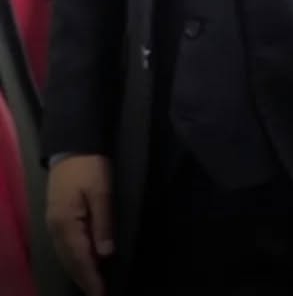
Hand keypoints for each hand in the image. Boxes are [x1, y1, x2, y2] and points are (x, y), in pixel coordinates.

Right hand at [46, 154, 113, 295]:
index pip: (80, 258)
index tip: (100, 294)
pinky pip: (64, 247)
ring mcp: (53, 224)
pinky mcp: (56, 218)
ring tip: (92, 285)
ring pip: (65, 255)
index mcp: (66, 224)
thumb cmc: (90, 168)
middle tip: (97, 295)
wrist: (72, 147)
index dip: (90, 277)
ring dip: (78, 271)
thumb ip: (103, 223)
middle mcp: (55, 229)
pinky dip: (73, 259)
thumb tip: (105, 254)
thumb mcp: (101, 192)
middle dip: (83, 279)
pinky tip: (82, 263)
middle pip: (69, 261)